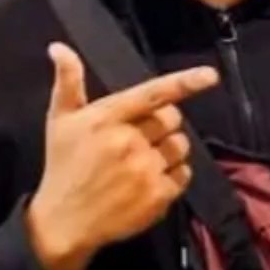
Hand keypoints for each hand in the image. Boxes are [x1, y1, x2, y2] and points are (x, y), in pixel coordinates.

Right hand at [26, 43, 217, 269]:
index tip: (211, 75)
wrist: (64, 222)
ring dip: (170, 149)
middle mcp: (129, 142)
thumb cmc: (64, 165)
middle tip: (142, 136)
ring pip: (181, 146)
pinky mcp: (157, 197)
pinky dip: (175, 175)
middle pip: (173, 119)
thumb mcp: (59, 120)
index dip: (185, 82)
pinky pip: (184, 174)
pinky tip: (151, 179)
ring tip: (146, 159)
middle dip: (164, 124)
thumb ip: (68, 81)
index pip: (153, 94)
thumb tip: (58, 46)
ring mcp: (145, 170)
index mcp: (107, 118)